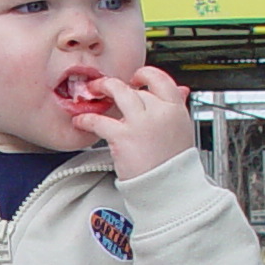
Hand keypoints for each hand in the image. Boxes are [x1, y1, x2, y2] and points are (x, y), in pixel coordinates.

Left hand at [72, 66, 194, 180]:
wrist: (168, 189)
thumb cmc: (174, 165)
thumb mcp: (182, 130)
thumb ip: (177, 109)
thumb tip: (181, 90)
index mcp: (176, 110)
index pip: (160, 79)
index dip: (145, 75)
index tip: (136, 78)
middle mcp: (159, 112)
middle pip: (135, 89)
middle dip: (118, 87)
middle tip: (107, 87)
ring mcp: (141, 123)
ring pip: (118, 92)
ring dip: (102, 88)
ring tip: (92, 92)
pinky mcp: (123, 137)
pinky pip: (100, 120)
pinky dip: (87, 119)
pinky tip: (82, 121)